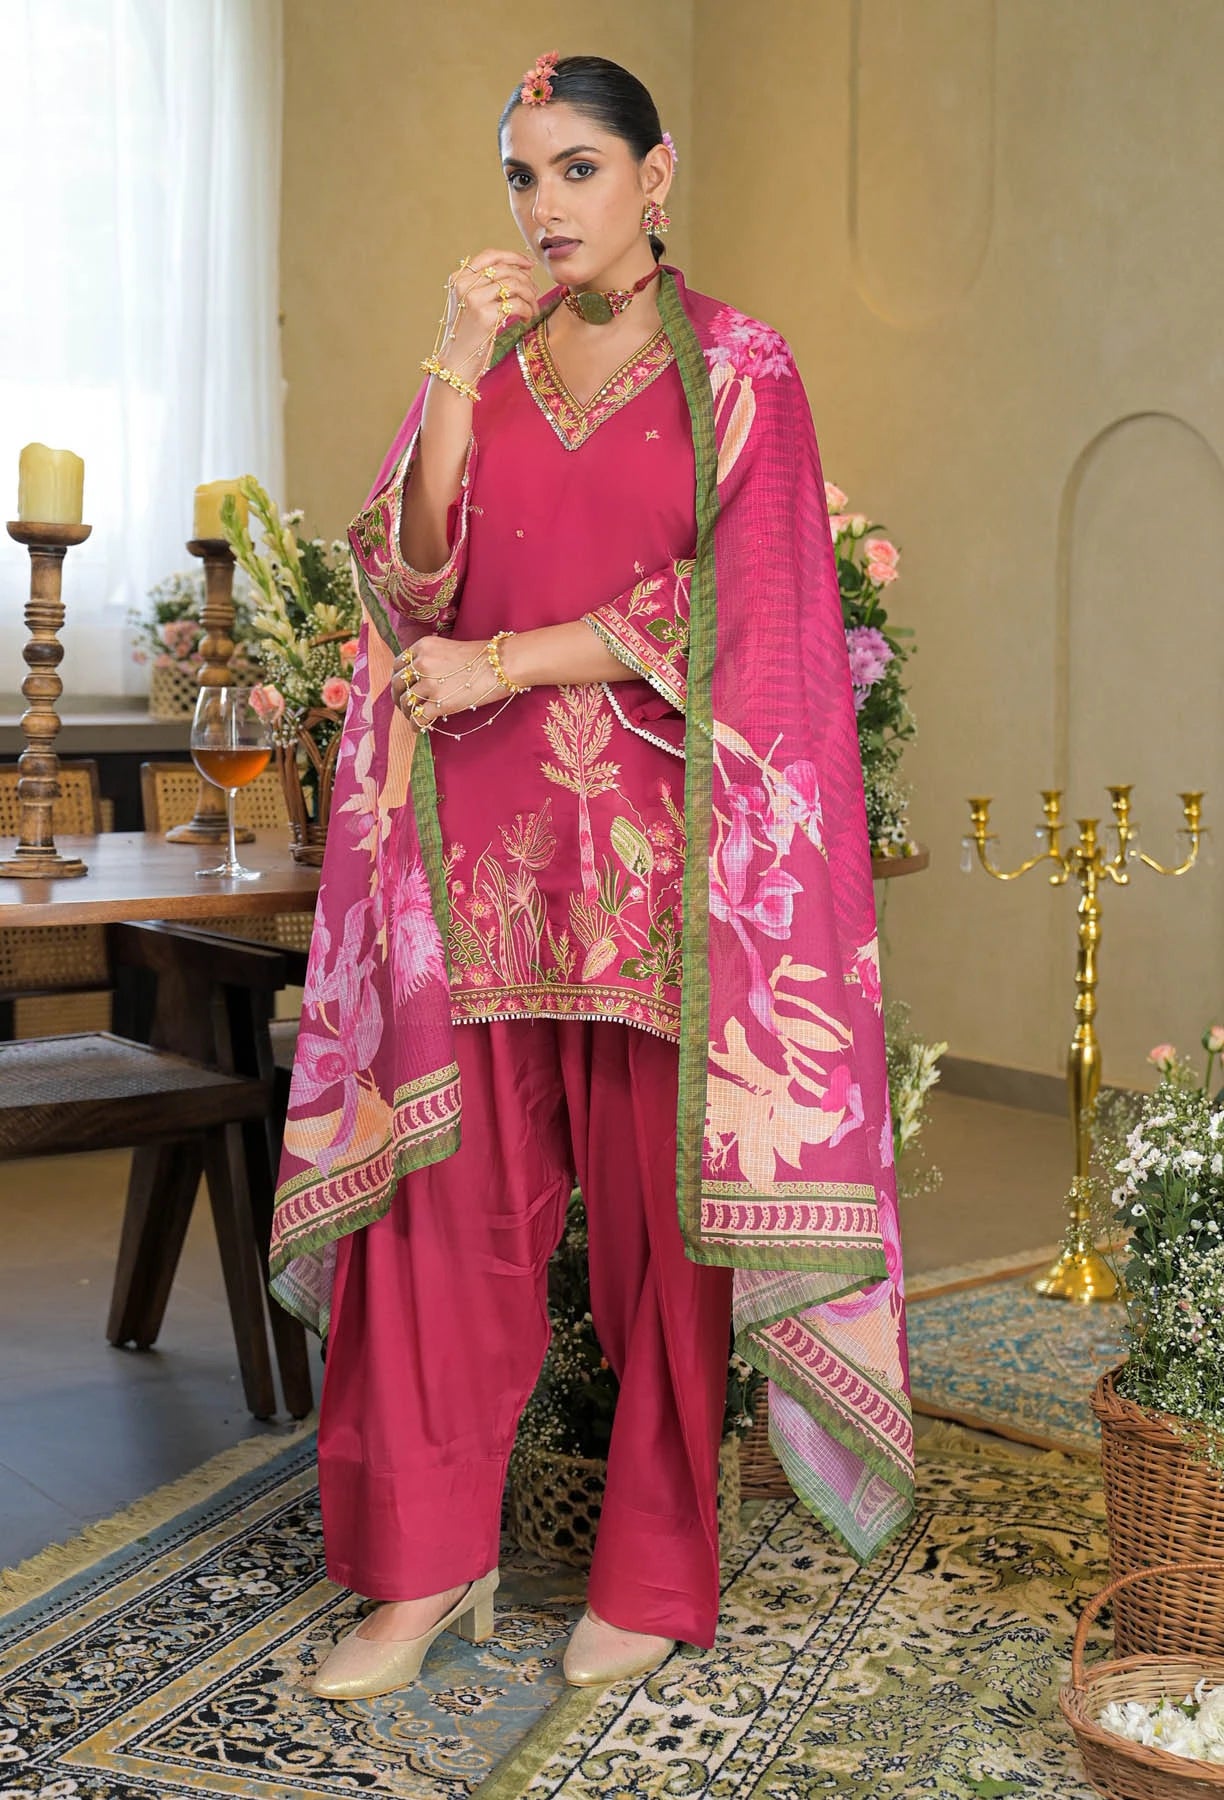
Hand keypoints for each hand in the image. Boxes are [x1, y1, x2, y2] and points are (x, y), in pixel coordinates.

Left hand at [391, 636, 502, 729]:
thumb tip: (419, 677)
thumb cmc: (481, 656)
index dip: (397, 678)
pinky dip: (416, 725)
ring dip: (407, 712)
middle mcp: (422, 663)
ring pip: (406, 702)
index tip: (401, 686)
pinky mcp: (439, 703)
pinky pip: (418, 718)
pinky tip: (419, 728)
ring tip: (413, 717)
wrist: (501, 665)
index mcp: (423, 647)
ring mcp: (429, 684)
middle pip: (397, 683)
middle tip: (402, 705)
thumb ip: (430, 658)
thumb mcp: (448, 647)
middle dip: (397, 696)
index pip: (399, 664)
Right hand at [440, 248, 538, 381]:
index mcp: (459, 278)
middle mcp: (464, 285)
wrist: (457, 363)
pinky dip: (528, 309)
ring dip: (530, 295)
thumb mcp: (470, 304)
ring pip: (514, 284)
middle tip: (535, 293)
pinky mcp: (486, 316)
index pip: (490, 256)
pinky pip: (517, 304)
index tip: (529, 264)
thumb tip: (522, 270)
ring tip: (532, 308)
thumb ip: (487, 285)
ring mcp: (474, 299)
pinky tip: (527, 318)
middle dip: (526, 280)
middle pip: (505, 270)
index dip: (513, 257)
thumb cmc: (468, 335)